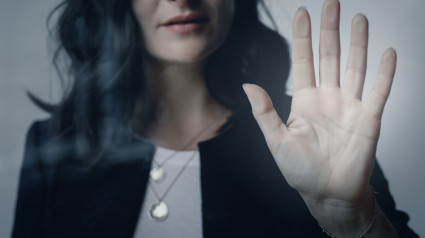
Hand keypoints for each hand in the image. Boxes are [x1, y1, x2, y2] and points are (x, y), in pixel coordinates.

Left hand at [243, 0, 396, 234]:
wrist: (327, 195)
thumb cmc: (301, 171)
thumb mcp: (276, 141)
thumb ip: (264, 112)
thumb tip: (248, 85)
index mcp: (304, 101)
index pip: (303, 62)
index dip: (303, 38)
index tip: (301, 13)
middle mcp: (328, 99)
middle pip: (329, 57)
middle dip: (329, 30)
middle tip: (331, 3)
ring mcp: (350, 107)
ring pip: (354, 67)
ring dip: (357, 43)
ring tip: (358, 19)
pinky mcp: (369, 120)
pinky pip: (379, 92)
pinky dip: (385, 73)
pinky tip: (387, 53)